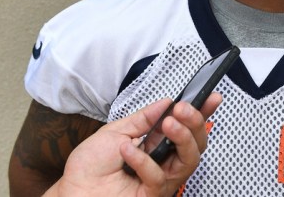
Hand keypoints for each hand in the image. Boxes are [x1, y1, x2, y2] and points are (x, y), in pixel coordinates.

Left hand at [44, 93, 221, 196]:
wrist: (72, 190)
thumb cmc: (90, 166)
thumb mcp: (116, 131)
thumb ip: (143, 118)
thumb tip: (166, 102)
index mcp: (157, 144)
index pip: (186, 128)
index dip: (202, 113)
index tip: (211, 96)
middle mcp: (164, 162)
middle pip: (196, 144)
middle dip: (195, 123)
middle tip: (183, 109)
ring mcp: (161, 180)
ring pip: (189, 161)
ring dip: (182, 137)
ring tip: (168, 122)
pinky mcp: (152, 195)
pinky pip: (159, 177)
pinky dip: (143, 161)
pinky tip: (127, 150)